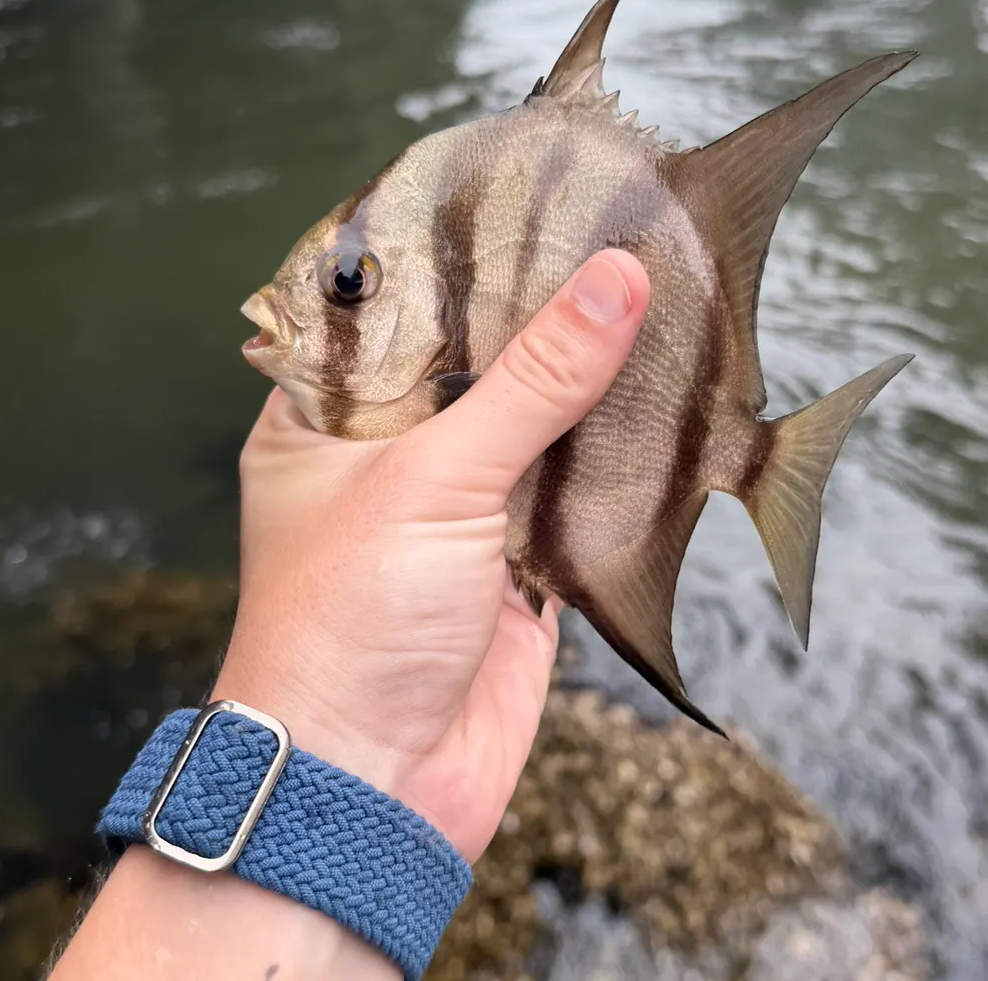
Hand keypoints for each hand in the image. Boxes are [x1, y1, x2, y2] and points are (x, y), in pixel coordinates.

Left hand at [211, 249, 649, 860]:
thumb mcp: (435, 478)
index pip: (391, 307)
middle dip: (538, 313)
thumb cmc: (348, 625)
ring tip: (652, 294)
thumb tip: (616, 278)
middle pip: (472, 360)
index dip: (456, 253)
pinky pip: (572, 490)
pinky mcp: (516, 563)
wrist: (375, 793)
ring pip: (530, 422)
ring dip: (586, 380)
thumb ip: (532, 378)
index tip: (527, 194)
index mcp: (324, 417)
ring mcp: (456, 509)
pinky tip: (663, 399)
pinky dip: (613, 455)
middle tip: (611, 233)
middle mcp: (387, 454)